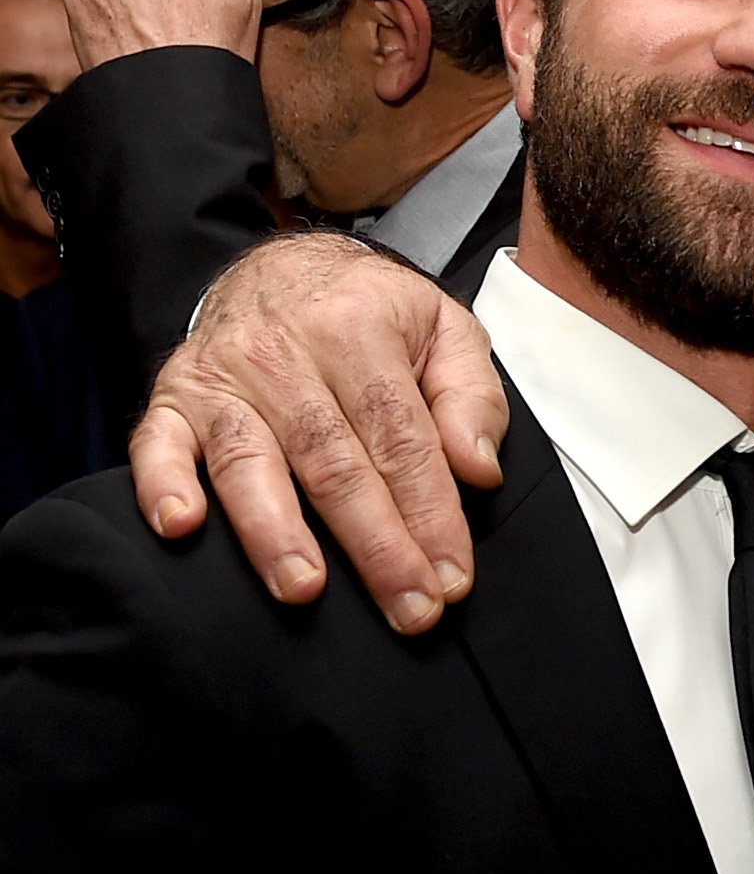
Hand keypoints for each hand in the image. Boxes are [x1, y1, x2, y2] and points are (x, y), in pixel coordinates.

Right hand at [131, 234, 509, 632]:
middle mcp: (283, 353)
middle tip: (408, 607)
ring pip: (250, 462)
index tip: (451, 576)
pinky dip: (162, 485)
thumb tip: (477, 470)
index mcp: (357, 329)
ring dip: (275, 531)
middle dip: (374, 545)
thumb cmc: (372, 311)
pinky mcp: (173, 396)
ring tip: (304, 588)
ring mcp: (222, 375)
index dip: (430, 512)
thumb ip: (472, 397)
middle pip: (333, 462)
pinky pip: (156, 443)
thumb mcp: (445, 328)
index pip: (400, 437)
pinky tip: (182, 527)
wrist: (279, 266)